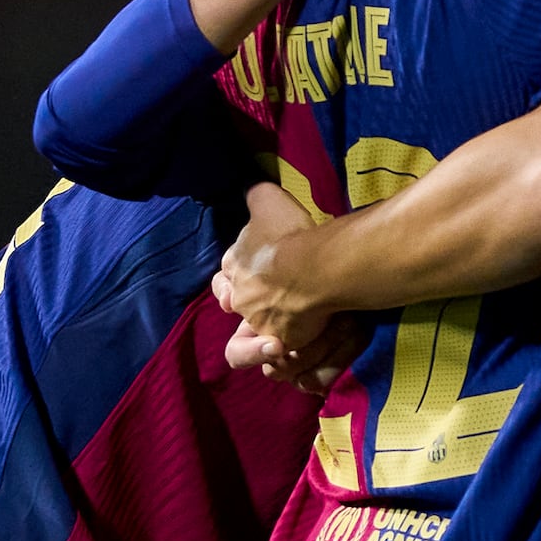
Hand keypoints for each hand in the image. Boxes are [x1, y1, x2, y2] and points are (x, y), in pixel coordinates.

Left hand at [216, 174, 369, 388]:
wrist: (313, 269)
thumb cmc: (290, 234)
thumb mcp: (269, 201)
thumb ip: (258, 196)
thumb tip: (252, 191)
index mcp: (235, 263)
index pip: (227, 269)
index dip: (237, 270)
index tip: (251, 270)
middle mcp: (240, 295)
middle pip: (235, 301)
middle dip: (246, 300)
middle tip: (265, 297)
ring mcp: (259, 320)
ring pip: (254, 328)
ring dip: (265, 325)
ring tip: (283, 324)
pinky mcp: (281, 340)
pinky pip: (277, 349)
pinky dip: (285, 346)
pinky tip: (299, 340)